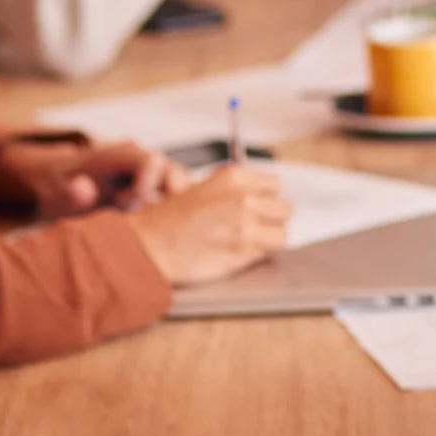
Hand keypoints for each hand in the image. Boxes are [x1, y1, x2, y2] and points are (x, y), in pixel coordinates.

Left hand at [0, 138, 188, 217]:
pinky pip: (174, 191)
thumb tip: (82, 188)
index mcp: (121, 154)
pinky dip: (174, 207)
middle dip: (169, 196)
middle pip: (172, 169)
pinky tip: (161, 225)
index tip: (126, 206)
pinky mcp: (153, 184)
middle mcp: (140, 158)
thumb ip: (69, 191)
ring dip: (174, 204)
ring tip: (156, 222)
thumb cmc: (60, 186)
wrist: (59, 181)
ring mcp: (149, 171)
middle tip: (153, 218)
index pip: (150, 162)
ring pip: (178, 181)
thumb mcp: (56, 191)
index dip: (145, 186)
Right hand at [121, 165, 291, 286]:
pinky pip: (263, 255)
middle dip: (273, 217)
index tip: (259, 203)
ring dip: (269, 238)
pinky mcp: (242, 256)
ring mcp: (245, 230)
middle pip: (285, 210)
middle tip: (258, 223)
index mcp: (235, 178)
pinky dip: (254, 255)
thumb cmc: (168, 218)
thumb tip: (257, 190)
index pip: (275, 185)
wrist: (149, 245)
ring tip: (250, 240)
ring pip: (281, 235)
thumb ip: (233, 187)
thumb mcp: (201, 186)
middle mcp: (244, 201)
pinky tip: (236, 252)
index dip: (267, 196)